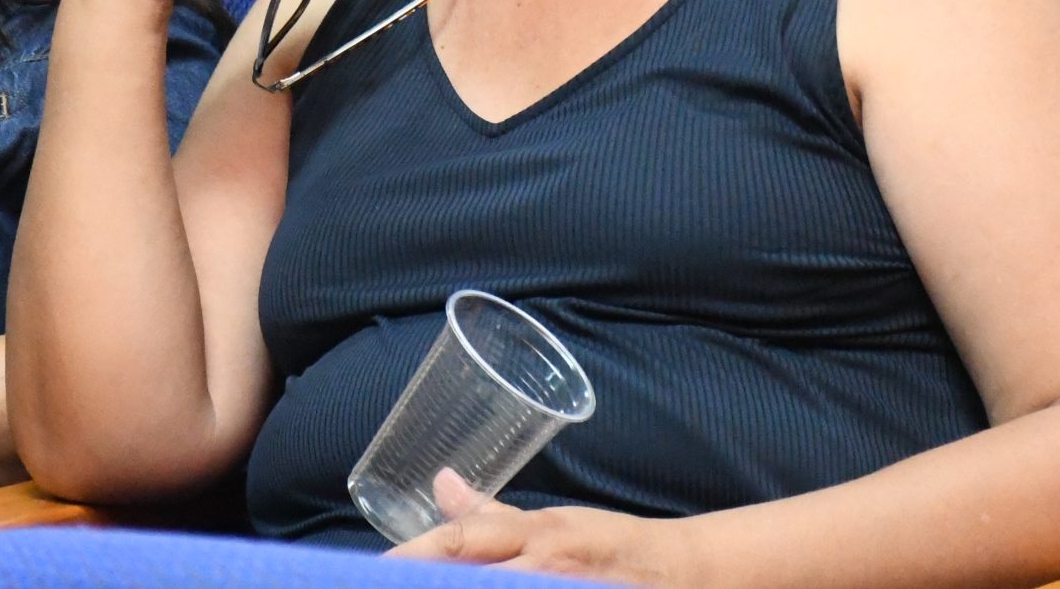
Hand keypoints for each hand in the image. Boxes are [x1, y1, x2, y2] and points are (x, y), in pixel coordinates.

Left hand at [388, 471, 698, 584]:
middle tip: (384, 584)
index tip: (377, 566)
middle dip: (431, 584)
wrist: (682, 573)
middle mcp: (545, 566)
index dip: (417, 555)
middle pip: (473, 579)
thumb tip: (441, 481)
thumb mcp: (551, 524)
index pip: (465, 540)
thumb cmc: (607, 546)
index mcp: (535, 534)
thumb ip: (491, 513)